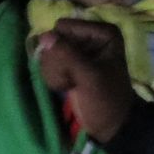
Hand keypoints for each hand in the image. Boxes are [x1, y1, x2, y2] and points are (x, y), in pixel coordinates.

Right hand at [35, 17, 134, 142]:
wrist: (109, 125)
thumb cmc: (105, 100)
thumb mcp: (89, 77)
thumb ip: (67, 55)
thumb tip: (44, 36)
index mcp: (102, 32)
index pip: (63, 27)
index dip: (62, 48)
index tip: (74, 69)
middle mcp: (89, 35)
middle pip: (53, 38)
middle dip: (58, 63)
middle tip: (72, 80)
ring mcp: (78, 49)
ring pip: (48, 52)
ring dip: (55, 72)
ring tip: (70, 85)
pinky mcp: (69, 62)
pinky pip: (48, 62)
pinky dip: (54, 77)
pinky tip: (66, 86)